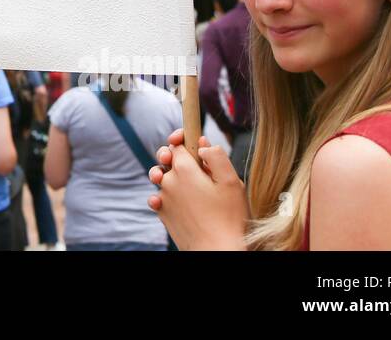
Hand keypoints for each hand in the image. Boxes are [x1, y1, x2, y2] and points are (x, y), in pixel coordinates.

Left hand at [147, 128, 247, 249]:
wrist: (217, 252)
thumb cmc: (229, 219)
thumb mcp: (232, 182)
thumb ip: (217, 156)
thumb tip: (202, 144)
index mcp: (184, 169)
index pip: (177, 143)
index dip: (184, 138)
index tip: (191, 139)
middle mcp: (168, 181)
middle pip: (166, 159)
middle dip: (174, 155)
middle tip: (190, 161)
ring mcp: (163, 198)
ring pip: (161, 178)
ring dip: (167, 173)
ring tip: (179, 178)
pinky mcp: (163, 214)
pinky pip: (158, 197)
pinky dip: (163, 193)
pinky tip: (172, 198)